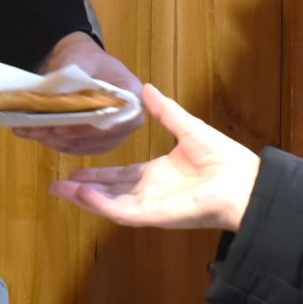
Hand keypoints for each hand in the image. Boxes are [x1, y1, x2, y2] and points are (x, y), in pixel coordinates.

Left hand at [14, 32, 144, 154]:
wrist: (82, 62)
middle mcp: (128, 119)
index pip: (117, 120)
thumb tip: (54, 99)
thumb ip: (71, 77)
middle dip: (66, 136)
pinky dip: (56, 143)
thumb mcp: (79, 58)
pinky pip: (78, 147)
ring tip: (30, 131)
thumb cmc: (85, 57)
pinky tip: (36, 135)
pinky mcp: (97, 140)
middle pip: (99, 137)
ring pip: (86, 145)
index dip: (90, 128)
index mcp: (132, 95)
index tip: (62, 128)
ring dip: (57, 141)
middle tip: (38, 130)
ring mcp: (114, 133)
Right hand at [48, 84, 259, 230]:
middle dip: (82, 189)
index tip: (75, 171)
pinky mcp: (157, 216)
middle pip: (109, 192)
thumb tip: (145, 87)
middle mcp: (152, 193)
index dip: (97, 174)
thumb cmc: (224, 158)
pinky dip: (102, 205)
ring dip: (86, 199)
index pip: (120, 176)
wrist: (245, 182)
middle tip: (56, 185)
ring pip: (110, 204)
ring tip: (61, 190)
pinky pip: (124, 212)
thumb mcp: (188, 127)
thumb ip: (166, 111)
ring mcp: (152, 206)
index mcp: (158, 175)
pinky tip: (84, 195)